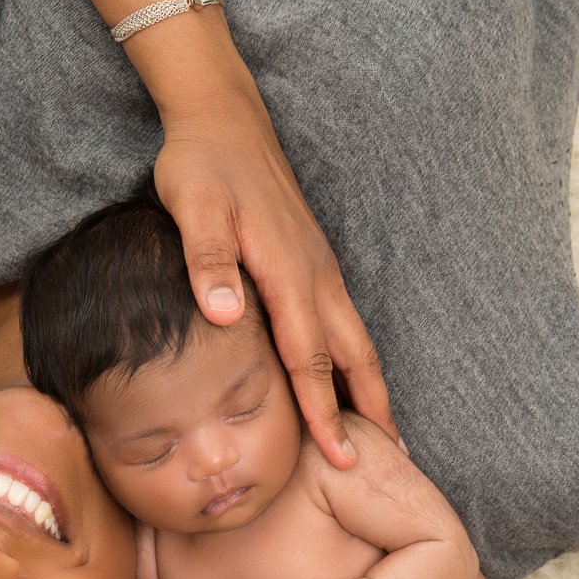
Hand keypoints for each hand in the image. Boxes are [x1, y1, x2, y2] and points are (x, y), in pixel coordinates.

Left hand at [153, 100, 398, 467]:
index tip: (338, 455)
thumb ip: (207, 259)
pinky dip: (354, 359)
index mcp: (287, 272)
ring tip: (384, 431)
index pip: (308, 358)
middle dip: (369, 409)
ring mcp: (319, 270)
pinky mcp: (313, 263)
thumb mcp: (193, 206)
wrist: (225, 119)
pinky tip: (351, 378)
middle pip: (352, 355)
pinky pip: (342, 322)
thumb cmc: (203, 166)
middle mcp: (314, 276)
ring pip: (354, 339)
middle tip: (386, 459)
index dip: (323, 411)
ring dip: (370, 386)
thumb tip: (224, 315)